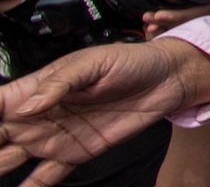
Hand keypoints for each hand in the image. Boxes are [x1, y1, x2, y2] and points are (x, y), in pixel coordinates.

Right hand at [0, 39, 209, 184]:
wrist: (167, 80)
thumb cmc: (129, 61)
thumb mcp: (93, 63)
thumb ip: (60, 83)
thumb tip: (27, 106)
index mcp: (35, 88)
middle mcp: (37, 116)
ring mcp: (52, 138)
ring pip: (10, 159)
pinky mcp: (73, 154)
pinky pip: (44, 177)